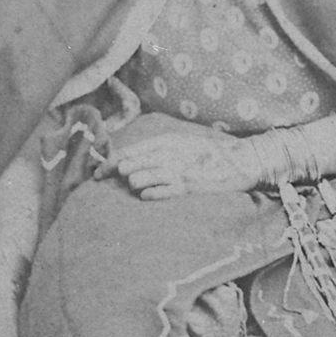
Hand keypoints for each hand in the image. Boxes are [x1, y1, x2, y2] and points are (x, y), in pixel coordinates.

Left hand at [98, 124, 260, 197]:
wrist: (238, 161)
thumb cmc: (206, 153)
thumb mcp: (180, 143)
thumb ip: (156, 150)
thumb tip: (126, 161)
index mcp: (165, 141)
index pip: (128, 152)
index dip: (108, 163)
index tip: (97, 174)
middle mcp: (168, 154)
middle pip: (129, 165)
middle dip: (118, 174)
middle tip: (111, 181)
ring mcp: (178, 170)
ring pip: (140, 178)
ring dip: (134, 183)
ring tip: (138, 185)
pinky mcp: (188, 186)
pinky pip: (161, 192)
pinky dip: (151, 193)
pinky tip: (146, 195)